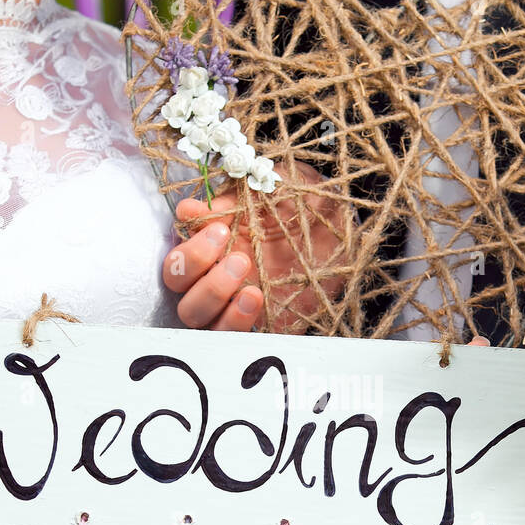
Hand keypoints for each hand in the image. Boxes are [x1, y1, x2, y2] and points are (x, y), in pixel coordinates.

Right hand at [161, 161, 350, 331]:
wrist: (348, 241)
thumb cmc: (311, 210)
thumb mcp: (284, 186)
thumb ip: (243, 194)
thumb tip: (191, 211)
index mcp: (215, 241)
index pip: (178, 245)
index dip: (186, 238)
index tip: (210, 222)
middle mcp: (215, 273)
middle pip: (176, 282)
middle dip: (195, 265)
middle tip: (237, 254)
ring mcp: (232, 304)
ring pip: (193, 315)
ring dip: (212, 296)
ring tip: (250, 283)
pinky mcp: (255, 329)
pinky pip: (228, 338)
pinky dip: (234, 322)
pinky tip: (255, 299)